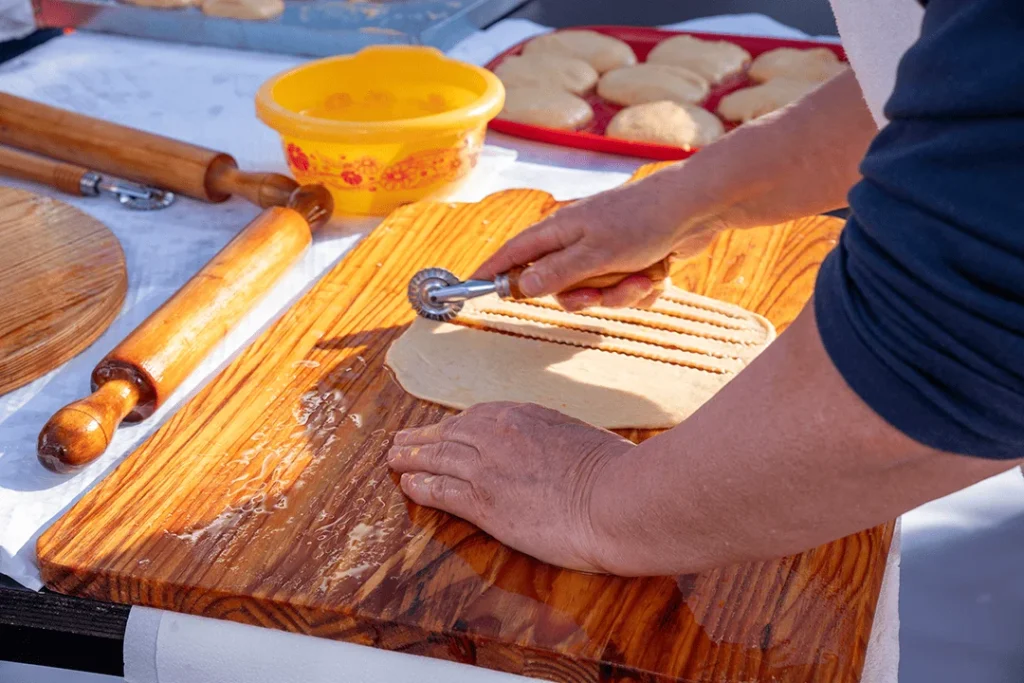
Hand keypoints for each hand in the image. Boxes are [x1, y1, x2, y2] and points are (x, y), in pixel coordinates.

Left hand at [386, 402, 634, 571]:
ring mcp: (487, 466)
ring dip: (410, 458)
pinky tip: (406, 485)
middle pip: (449, 433)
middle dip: (422, 437)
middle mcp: (499, 434)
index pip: (476, 417)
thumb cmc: (617, 474)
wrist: (618, 498)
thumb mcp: (582, 441)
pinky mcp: (482, 501)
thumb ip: (557, 442)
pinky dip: (419, 486)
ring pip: (436, 457)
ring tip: (393, 459)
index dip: (453, 426)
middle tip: (401, 440)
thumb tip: (557, 455)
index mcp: (525, 416)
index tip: (441, 429)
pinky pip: (439, 490)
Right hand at [473, 169, 724, 311]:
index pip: (515, 252)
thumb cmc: (643, 222)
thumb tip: (520, 287)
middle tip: (599, 291)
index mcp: (561, 230)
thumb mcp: (595, 254)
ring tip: (640, 276)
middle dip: (583, 296)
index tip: (474, 286)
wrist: (698, 208)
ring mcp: (607, 250)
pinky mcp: (633, 260)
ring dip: (621, 294)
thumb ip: (556, 273)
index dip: (494, 270)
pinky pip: (625, 291)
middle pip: (559, 285)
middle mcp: (580, 239)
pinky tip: (657, 274)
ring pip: (597, 293)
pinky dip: (642, 289)